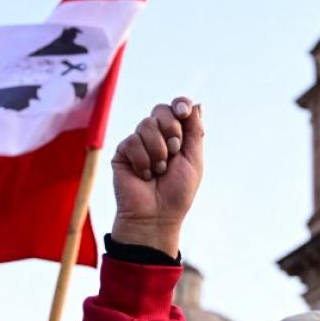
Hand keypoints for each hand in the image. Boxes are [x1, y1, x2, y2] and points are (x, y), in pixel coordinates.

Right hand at [111, 97, 203, 256]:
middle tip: (174, 151)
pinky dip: (143, 160)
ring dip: (158, 150)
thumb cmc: (177, 193)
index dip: (180, 104)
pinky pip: (132, 141)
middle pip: (161, 110)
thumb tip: (197, 104)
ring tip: (159, 171)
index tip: (184, 112)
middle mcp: (157, 137)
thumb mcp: (193, 160)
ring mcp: (139, 143)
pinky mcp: (122, 152)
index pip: (177, 108)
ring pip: (147, 124)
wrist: (156, 216)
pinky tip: (144, 175)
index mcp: (177, 137)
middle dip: (171, 128)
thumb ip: (195, 131)